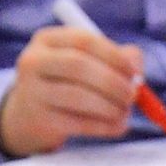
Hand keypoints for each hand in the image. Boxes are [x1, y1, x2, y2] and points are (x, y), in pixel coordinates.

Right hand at [0, 25, 143, 158]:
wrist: (28, 117)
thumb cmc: (67, 83)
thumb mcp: (87, 62)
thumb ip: (119, 58)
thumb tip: (137, 69)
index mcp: (47, 40)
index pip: (84, 40)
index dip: (114, 56)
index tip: (134, 72)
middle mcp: (33, 61)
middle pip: (78, 66)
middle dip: (112, 82)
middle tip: (132, 95)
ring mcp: (31, 91)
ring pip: (77, 96)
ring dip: (110, 106)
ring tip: (124, 112)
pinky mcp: (38, 120)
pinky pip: (77, 123)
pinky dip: (104, 125)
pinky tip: (117, 126)